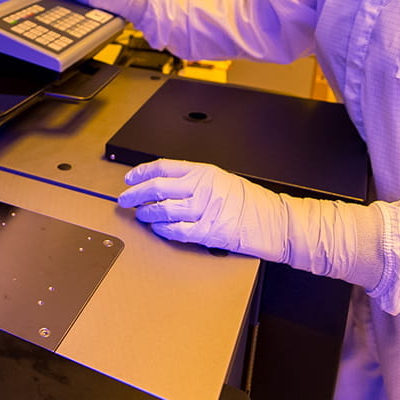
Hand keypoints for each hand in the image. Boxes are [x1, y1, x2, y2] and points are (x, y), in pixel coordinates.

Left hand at [117, 159, 289, 260]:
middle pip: (158, 188)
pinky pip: (176, 231)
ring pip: (163, 210)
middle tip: (125, 199)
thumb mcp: (221, 180)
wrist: (275, 221)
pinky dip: (162, 230)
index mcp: (204, 172)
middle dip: (135, 194)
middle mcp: (202, 188)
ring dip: (146, 213)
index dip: (141, 173)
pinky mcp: (208, 231)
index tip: (129, 179)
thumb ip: (194, 181)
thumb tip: (163, 185)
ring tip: (141, 214)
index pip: (163, 167)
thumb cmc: (250, 202)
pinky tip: (157, 228)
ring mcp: (205, 210)